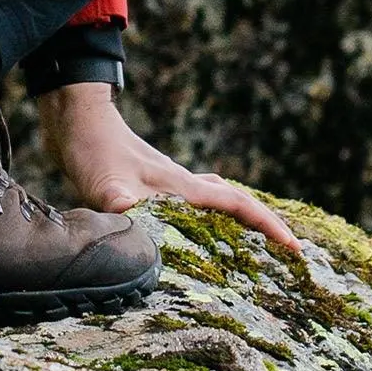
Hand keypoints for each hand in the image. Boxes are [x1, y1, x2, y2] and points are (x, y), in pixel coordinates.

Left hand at [35, 81, 297, 251]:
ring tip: (250, 245)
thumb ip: (120, 203)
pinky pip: (193, 204)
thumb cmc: (93, 149)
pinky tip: (193, 231)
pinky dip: (207, 218)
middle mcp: (181, 183)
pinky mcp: (149, 183)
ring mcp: (167, 182)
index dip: (269, 226)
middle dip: (264, 226)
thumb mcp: (105, 183)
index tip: (296, 248)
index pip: (238, 205)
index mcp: (182, 186)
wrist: (75, 117)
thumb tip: (130, 219)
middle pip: (236, 203)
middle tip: (286, 253)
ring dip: (238, 220)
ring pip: (216, 202)